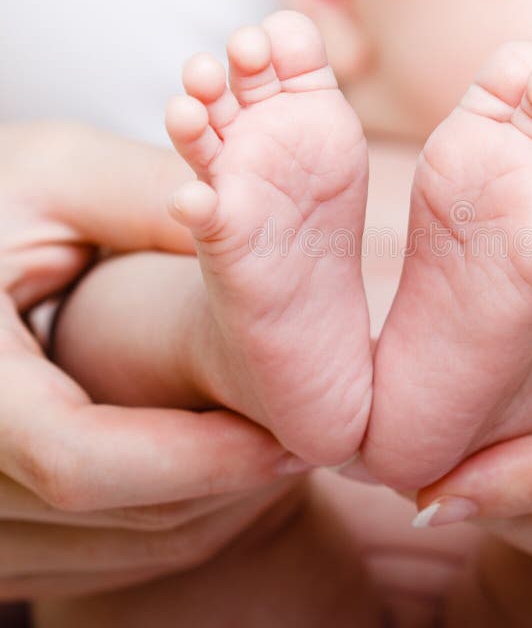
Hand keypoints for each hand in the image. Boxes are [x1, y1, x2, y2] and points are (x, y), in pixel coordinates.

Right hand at [0, 123, 299, 599]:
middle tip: (308, 435)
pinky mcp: (7, 519)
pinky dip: (177, 516)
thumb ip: (153, 198)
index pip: (80, 460)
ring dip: (213, 506)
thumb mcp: (62, 172)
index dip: (198, 460)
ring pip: (119, 547)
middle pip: (115, 512)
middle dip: (226, 482)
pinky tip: (222, 458)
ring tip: (278, 442)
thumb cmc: (0, 188)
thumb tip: (261, 229)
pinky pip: (104, 553)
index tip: (288, 439)